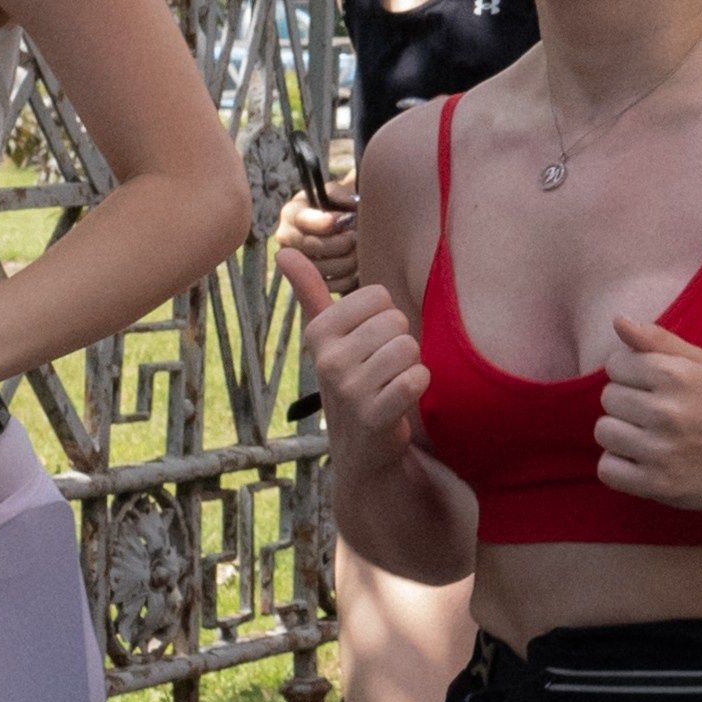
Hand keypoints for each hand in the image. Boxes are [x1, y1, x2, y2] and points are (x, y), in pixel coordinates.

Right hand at [273, 185, 360, 295]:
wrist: (341, 227)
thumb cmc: (338, 206)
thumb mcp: (336, 193)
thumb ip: (340, 194)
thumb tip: (350, 206)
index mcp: (291, 214)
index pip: (303, 220)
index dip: (324, 222)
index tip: (345, 219)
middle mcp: (287, 239)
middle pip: (312, 246)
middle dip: (340, 242)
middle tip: (357, 236)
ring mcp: (296, 263)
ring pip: (322, 269)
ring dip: (347, 261)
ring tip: (360, 250)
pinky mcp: (309, 284)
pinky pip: (331, 286)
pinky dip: (349, 279)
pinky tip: (359, 267)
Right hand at [275, 248, 426, 464]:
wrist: (360, 450)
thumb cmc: (350, 383)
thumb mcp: (324, 339)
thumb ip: (309, 292)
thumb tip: (283, 251)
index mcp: (317, 333)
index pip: (378, 296)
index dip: (384, 319)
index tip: (369, 344)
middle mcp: (328, 360)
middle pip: (397, 321)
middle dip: (399, 343)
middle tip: (382, 369)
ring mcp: (349, 390)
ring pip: (409, 348)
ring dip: (410, 366)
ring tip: (390, 384)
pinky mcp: (374, 416)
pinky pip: (417, 379)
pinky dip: (418, 386)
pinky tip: (400, 400)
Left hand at [596, 317, 701, 507]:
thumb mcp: (699, 363)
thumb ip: (656, 339)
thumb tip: (617, 319)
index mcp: (677, 376)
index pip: (616, 364)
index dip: (631, 374)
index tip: (653, 387)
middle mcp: (667, 413)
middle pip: (608, 397)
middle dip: (627, 403)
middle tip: (655, 414)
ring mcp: (661, 452)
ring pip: (603, 432)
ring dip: (621, 434)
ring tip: (648, 436)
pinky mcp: (656, 485)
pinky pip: (607, 469)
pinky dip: (619, 465)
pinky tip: (642, 459)